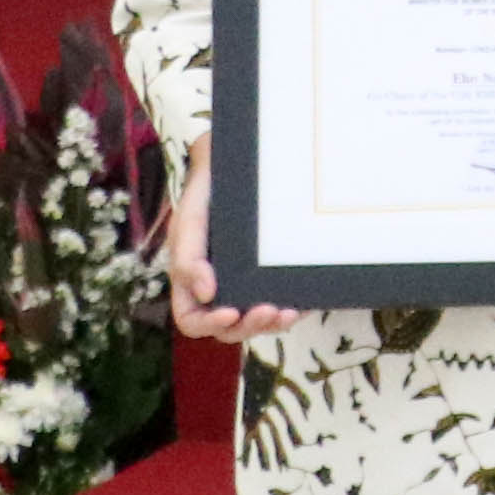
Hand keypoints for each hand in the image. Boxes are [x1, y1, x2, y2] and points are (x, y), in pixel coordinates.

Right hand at [160, 147, 295, 340]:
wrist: (234, 167)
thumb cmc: (206, 196)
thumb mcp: (190, 223)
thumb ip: (188, 258)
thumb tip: (207, 294)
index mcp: (191, 283)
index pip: (192, 320)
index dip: (209, 324)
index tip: (230, 312)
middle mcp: (218, 290)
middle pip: (229, 327)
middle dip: (249, 326)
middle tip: (270, 310)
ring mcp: (245, 284)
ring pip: (257, 321)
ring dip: (272, 324)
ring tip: (290, 311)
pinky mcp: (271, 274)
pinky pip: (283, 300)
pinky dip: (294, 307)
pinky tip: (306, 302)